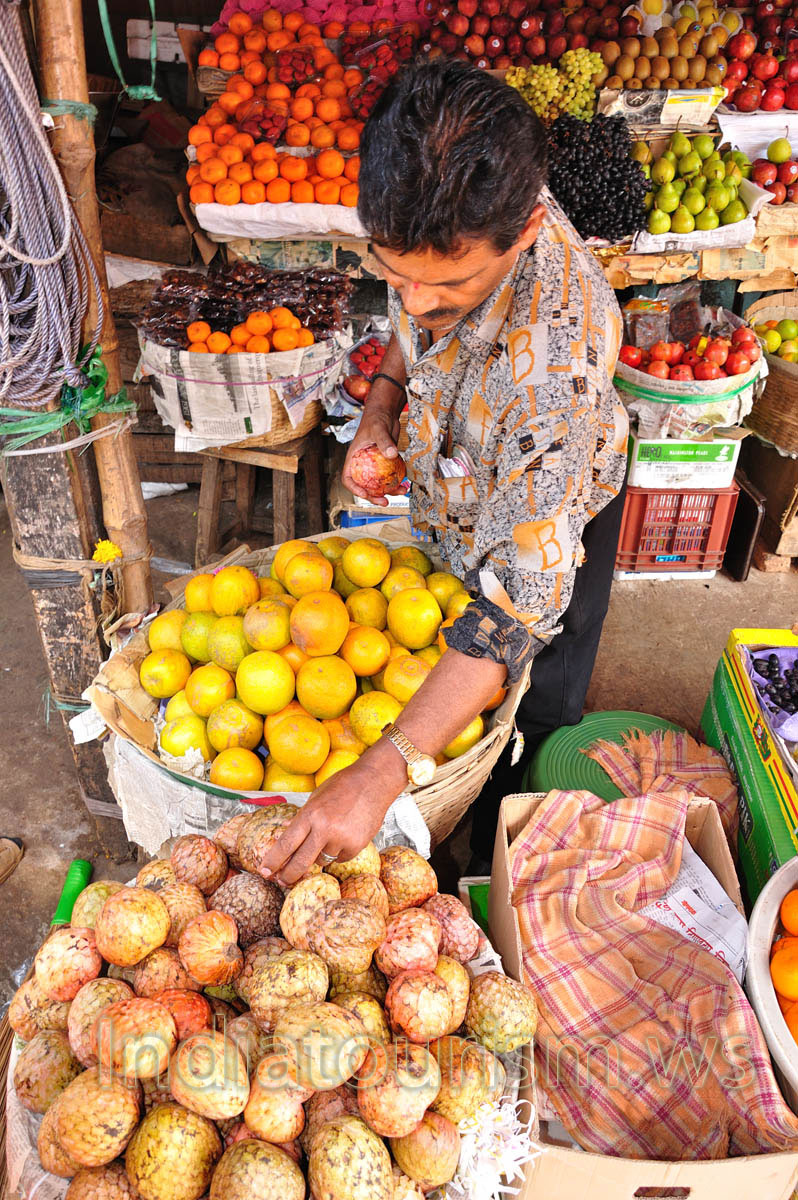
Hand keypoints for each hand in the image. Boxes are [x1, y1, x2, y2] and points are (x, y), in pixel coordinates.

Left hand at [259, 750, 404, 883]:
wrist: (374, 781)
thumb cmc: (344, 785)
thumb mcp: (316, 796)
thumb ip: (302, 817)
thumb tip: (285, 831)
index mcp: (310, 814)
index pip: (286, 844)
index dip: (273, 860)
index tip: (264, 871)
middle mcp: (324, 828)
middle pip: (300, 862)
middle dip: (288, 875)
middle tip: (281, 881)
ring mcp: (341, 839)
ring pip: (322, 860)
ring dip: (320, 854)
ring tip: (331, 834)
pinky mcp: (356, 846)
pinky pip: (340, 858)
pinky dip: (339, 851)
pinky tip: (346, 833)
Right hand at [342, 403, 400, 506]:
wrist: (386, 412)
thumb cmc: (376, 418)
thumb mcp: (378, 429)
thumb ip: (384, 441)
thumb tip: (392, 454)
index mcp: (354, 458)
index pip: (348, 477)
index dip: (354, 489)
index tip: (364, 494)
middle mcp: (363, 463)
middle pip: (365, 485)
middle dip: (374, 496)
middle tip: (384, 501)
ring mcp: (375, 464)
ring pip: (379, 482)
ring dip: (389, 490)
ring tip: (400, 492)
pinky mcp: (386, 462)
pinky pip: (389, 475)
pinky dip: (396, 481)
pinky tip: (405, 483)